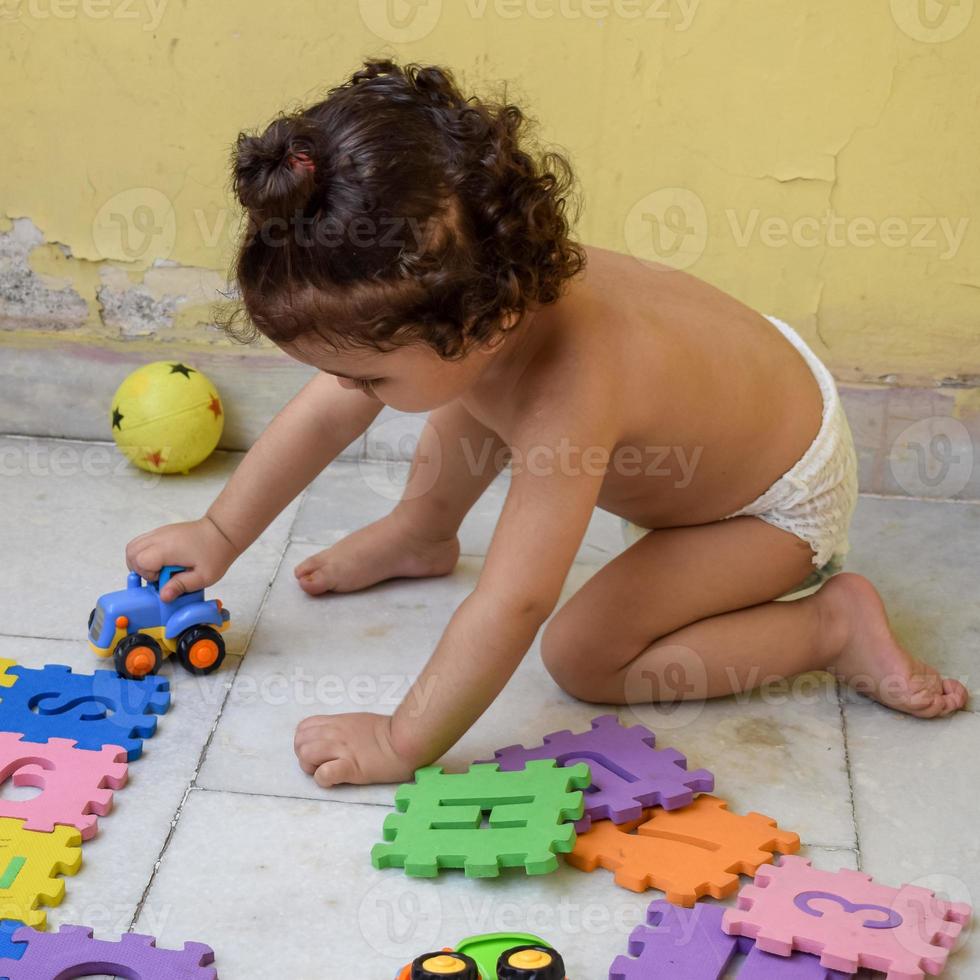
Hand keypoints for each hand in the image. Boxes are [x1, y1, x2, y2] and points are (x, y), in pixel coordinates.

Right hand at [126, 515, 238, 600]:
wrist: (222, 532)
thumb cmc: (215, 552)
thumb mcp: (203, 576)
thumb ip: (182, 586)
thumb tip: (163, 596)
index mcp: (167, 548)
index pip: (139, 561)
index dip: (147, 574)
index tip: (163, 579)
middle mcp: (160, 537)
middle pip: (131, 552)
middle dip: (139, 569)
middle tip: (159, 576)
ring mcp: (160, 532)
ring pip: (133, 546)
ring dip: (140, 561)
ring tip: (159, 569)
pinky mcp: (162, 532)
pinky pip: (143, 542)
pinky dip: (145, 554)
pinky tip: (163, 561)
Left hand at [294, 712, 418, 786]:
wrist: (406, 740)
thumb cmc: (389, 732)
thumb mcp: (359, 722)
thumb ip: (342, 728)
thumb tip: (332, 738)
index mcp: (337, 722)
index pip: (303, 728)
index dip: (305, 742)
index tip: (318, 753)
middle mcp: (335, 733)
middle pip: (299, 742)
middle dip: (305, 757)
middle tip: (321, 764)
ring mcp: (342, 749)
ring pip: (306, 755)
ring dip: (312, 768)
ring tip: (329, 771)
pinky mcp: (351, 767)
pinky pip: (324, 774)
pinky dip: (324, 779)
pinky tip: (336, 779)